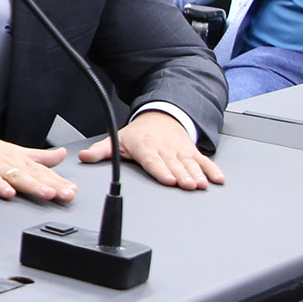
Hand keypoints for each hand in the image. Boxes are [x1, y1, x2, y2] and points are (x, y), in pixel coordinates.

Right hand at [0, 113, 74, 201]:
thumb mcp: (14, 150)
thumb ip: (39, 156)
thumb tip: (61, 155)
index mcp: (19, 159)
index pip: (44, 171)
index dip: (60, 181)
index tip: (73, 191)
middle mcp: (10, 162)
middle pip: (34, 175)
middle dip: (53, 185)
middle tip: (68, 194)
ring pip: (16, 177)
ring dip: (33, 185)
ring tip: (47, 194)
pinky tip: (8, 194)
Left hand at [79, 109, 224, 190]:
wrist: (160, 116)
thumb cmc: (138, 133)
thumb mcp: (117, 140)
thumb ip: (100, 151)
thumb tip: (83, 157)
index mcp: (145, 147)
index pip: (154, 161)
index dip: (161, 170)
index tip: (168, 179)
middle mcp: (165, 148)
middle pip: (174, 165)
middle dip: (182, 175)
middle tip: (189, 185)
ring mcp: (180, 150)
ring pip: (190, 163)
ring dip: (198, 174)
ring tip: (202, 184)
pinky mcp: (192, 151)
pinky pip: (204, 160)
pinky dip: (213, 169)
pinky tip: (218, 179)